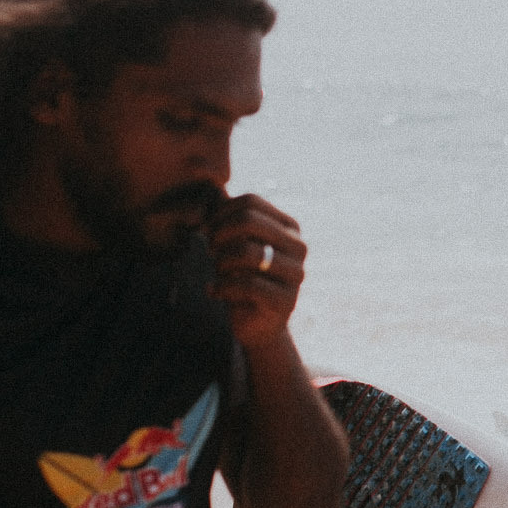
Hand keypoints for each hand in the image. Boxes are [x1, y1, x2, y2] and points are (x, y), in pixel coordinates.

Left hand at [206, 194, 306, 350]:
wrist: (258, 325)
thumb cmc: (243, 279)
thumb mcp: (235, 244)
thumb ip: (228, 217)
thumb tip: (209, 182)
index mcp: (289, 228)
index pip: (251, 202)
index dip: (221, 213)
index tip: (208, 232)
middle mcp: (298, 247)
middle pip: (249, 220)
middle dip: (220, 234)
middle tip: (210, 252)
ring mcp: (296, 274)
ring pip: (246, 252)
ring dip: (220, 262)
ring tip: (217, 273)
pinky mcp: (285, 301)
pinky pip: (245, 284)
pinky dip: (221, 287)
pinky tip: (214, 293)